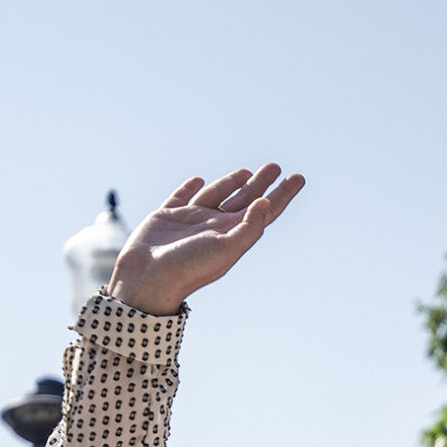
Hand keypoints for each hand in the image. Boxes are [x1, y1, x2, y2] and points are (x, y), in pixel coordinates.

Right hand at [108, 166, 305, 315]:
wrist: (148, 279)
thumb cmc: (188, 268)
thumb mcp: (226, 249)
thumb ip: (248, 228)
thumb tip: (266, 204)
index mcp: (231, 233)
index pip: (263, 210)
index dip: (282, 194)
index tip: (298, 178)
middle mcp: (214, 226)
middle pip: (244, 199)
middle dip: (261, 183)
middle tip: (274, 166)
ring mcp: (191, 221)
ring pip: (217, 195)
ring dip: (232, 182)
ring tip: (246, 172)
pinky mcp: (167, 217)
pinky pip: (181, 196)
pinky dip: (190, 187)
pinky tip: (198, 180)